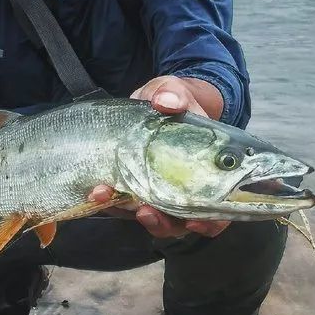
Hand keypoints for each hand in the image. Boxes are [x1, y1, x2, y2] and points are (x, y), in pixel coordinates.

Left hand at [90, 75, 229, 238]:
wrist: (153, 103)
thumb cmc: (174, 101)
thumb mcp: (175, 91)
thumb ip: (173, 94)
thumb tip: (167, 102)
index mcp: (208, 171)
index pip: (218, 210)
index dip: (210, 223)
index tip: (194, 221)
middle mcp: (184, 189)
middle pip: (180, 222)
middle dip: (162, 223)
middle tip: (145, 212)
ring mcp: (158, 192)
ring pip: (150, 218)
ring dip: (129, 213)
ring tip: (107, 195)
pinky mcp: (133, 189)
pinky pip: (123, 205)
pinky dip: (110, 202)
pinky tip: (95, 192)